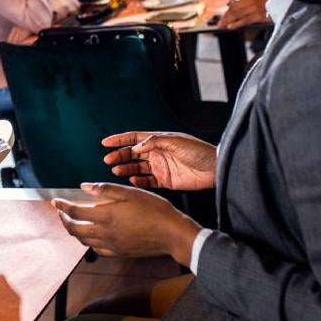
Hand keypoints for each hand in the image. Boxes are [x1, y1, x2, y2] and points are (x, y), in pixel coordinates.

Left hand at [52, 182, 199, 264]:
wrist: (172, 234)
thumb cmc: (154, 210)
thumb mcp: (130, 192)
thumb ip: (105, 190)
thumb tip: (84, 187)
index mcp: (106, 216)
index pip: (75, 212)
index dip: (62, 206)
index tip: (55, 201)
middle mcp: (105, 233)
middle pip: (74, 229)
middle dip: (64, 220)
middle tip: (61, 212)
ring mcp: (111, 245)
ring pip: (83, 241)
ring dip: (74, 231)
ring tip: (72, 222)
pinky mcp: (119, 253)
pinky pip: (96, 249)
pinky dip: (88, 241)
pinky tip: (91, 235)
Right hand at [102, 132, 216, 190]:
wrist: (215, 169)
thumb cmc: (198, 151)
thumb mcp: (176, 142)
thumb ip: (155, 142)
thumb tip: (136, 146)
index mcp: (159, 141)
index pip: (134, 138)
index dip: (119, 140)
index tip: (105, 143)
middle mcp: (157, 153)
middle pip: (133, 154)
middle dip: (119, 156)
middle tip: (108, 160)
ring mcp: (161, 167)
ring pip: (137, 167)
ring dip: (126, 168)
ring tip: (116, 171)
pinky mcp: (166, 181)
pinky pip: (148, 181)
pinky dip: (139, 181)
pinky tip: (132, 180)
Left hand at [218, 0, 270, 29]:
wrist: (286, 6)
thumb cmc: (273, 6)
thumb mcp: (260, 2)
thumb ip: (249, 6)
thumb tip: (236, 12)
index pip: (234, 5)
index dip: (227, 12)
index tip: (223, 17)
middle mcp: (251, 2)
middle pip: (234, 10)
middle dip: (225, 17)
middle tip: (219, 23)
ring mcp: (255, 8)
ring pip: (237, 14)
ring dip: (227, 20)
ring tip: (221, 25)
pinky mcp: (259, 16)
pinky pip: (245, 20)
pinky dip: (236, 24)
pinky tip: (230, 27)